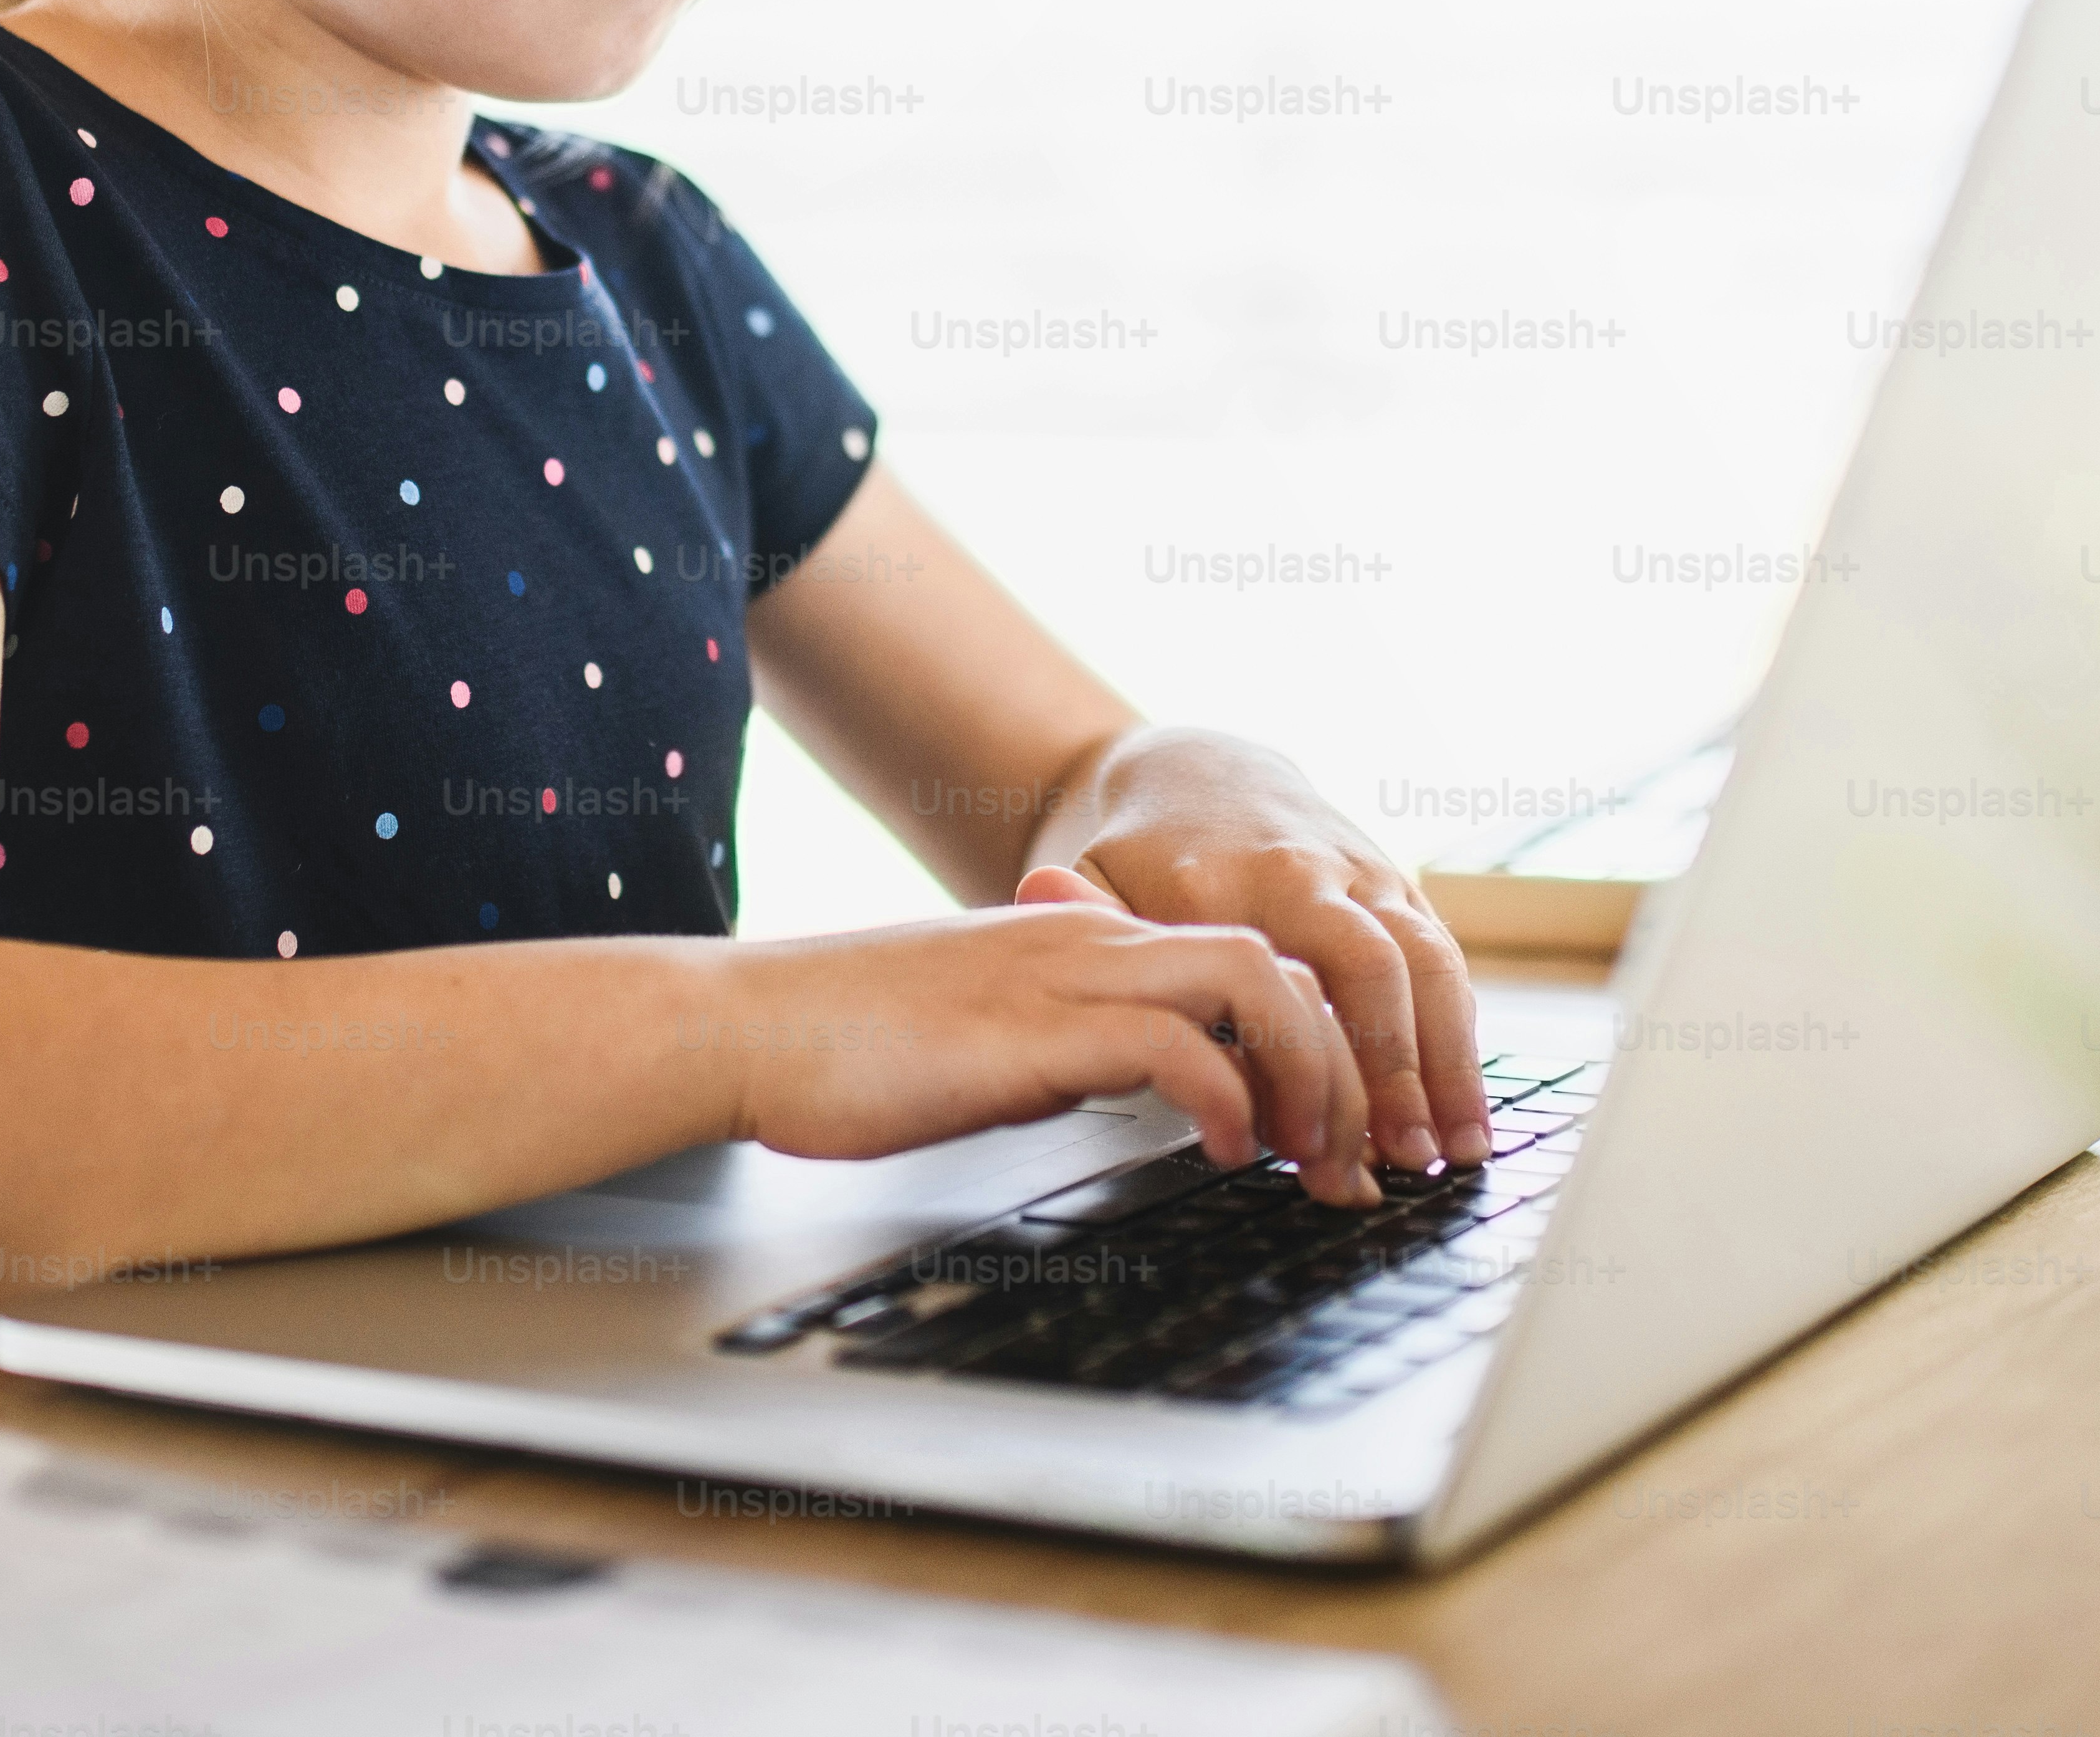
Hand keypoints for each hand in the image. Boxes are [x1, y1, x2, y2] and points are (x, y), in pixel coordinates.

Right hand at [713, 897, 1386, 1206]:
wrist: (745, 1024)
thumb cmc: (847, 1045)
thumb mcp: (993, 1035)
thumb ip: (1070, 1045)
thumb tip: (1140, 1088)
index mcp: (1084, 938)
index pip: (1246, 955)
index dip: (1314, 1038)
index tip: (1333, 1128)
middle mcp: (1091, 942)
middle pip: (1280, 962)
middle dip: (1343, 1064)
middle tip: (1354, 1162)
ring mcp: (1064, 977)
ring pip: (1251, 982)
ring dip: (1309, 1076)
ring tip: (1313, 1158)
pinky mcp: (1032, 1031)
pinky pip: (1172, 1044)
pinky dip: (1227, 1096)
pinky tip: (1230, 1152)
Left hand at [1022, 729, 1492, 1183]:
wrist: (1200, 766)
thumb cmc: (1143, 853)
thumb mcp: (1095, 880)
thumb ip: (1084, 910)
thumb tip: (1038, 895)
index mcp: (1220, 879)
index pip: (1270, 979)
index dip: (1293, 1063)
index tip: (1302, 1144)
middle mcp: (1303, 870)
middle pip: (1366, 966)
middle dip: (1393, 1067)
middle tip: (1404, 1159)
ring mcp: (1361, 873)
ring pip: (1424, 959)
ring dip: (1447, 1060)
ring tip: (1460, 1152)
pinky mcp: (1398, 883)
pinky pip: (1445, 956)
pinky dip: (1462, 1034)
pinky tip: (1469, 1111)